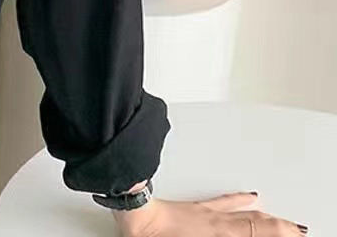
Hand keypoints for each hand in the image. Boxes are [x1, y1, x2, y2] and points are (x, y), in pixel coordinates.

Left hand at [112, 191, 307, 236]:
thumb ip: (219, 230)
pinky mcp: (193, 206)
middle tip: (294, 229)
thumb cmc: (154, 233)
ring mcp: (204, 210)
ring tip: (281, 219)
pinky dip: (241, 200)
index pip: (257, 228)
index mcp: (217, 230)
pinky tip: (247, 196)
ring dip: (265, 216)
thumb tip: (233, 223)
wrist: (134, 210)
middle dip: (278, 226)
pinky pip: (224, 202)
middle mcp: (214, 219)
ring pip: (243, 211)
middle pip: (255, 221)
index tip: (295, 232)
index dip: (279, 230)